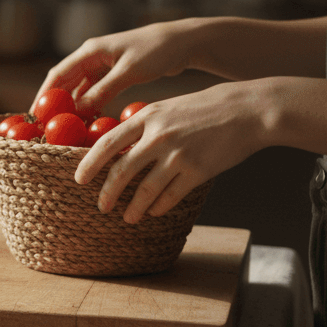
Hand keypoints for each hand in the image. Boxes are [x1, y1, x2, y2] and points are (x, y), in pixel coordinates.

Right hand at [35, 21, 200, 114]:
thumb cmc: (157, 51)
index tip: (35, 114)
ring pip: (80, 88)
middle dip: (55, 102)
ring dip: (73, 105)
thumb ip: (103, 90)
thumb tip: (79, 110)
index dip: (44, 94)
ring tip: (66, 126)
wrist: (183, 42)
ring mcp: (103, 65)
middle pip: (65, 82)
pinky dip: (90, 104)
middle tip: (46, 124)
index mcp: (90, 51)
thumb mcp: (128, 72)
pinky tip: (89, 119)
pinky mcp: (114, 73)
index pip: (58, 74)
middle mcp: (92, 57)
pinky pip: (95, 91)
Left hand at [75, 82, 264, 223]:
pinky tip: (153, 211)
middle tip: (101, 206)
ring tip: (127, 218)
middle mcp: (159, 137)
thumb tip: (118, 148)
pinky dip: (159, 207)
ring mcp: (179, 155)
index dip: (89, 164)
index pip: (107, 144)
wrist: (247, 110)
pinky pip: (171, 196)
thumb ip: (142, 126)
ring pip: (146, 190)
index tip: (79, 179)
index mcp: (147, 117)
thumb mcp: (167, 109)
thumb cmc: (204, 108)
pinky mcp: (199, 171)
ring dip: (133, 208)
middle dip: (108, 193)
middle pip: (122, 171)